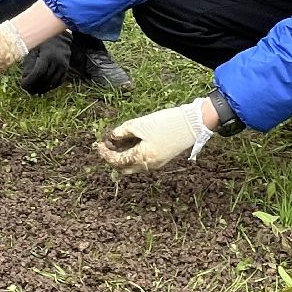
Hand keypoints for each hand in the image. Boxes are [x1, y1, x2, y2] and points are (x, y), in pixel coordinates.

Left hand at [18, 31, 72, 94]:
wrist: (59, 37)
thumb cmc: (42, 42)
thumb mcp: (33, 49)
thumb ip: (29, 62)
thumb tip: (25, 77)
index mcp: (48, 55)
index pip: (39, 72)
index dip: (30, 81)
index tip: (23, 85)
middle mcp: (58, 61)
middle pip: (45, 79)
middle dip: (34, 86)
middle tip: (26, 90)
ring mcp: (64, 66)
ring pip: (52, 83)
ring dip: (42, 89)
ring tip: (33, 91)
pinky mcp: (66, 69)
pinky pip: (59, 82)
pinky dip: (50, 87)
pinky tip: (43, 88)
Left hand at [95, 98, 213, 174]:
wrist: (192, 124)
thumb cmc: (166, 123)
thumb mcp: (140, 124)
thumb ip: (122, 132)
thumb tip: (112, 137)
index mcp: (142, 158)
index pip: (117, 162)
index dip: (105, 154)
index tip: (99, 144)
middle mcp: (148, 166)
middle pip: (124, 168)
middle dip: (113, 159)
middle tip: (107, 145)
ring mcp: (156, 164)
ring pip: (133, 165)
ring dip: (124, 156)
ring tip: (119, 140)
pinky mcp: (162, 158)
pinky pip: (143, 161)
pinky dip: (134, 154)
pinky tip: (132, 141)